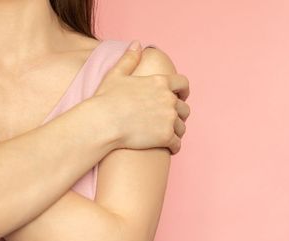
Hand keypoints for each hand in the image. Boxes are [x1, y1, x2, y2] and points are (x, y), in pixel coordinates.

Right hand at [92, 40, 190, 154]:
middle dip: (179, 114)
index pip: (183, 84)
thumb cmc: (106, 99)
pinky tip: (169, 148)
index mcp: (160, 82)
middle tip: (170, 121)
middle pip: (184, 108)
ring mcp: (169, 119)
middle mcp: (168, 99)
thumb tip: (137, 44)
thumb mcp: (116, 74)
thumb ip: (129, 59)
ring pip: (182, 127)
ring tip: (168, 136)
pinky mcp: (166, 137)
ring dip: (176, 131)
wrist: (103, 123)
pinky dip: (174, 146)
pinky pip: (178, 143)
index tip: (182, 97)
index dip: (184, 91)